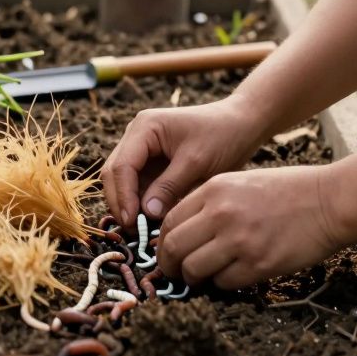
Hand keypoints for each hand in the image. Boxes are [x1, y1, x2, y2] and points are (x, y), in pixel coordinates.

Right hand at [100, 98, 267, 229]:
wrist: (242, 124)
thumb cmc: (222, 136)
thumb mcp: (197, 161)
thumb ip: (169, 186)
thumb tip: (146, 213)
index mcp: (145, 128)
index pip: (122, 166)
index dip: (123, 196)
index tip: (132, 222)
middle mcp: (136, 136)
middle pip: (115, 173)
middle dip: (121, 202)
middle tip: (132, 231)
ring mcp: (142, 149)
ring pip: (122, 182)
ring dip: (128, 204)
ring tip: (141, 229)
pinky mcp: (151, 162)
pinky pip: (138, 185)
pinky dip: (140, 203)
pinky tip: (150, 221)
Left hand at [157, 165, 353, 289]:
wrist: (329, 200)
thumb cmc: (288, 190)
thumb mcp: (240, 182)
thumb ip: (210, 203)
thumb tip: (183, 232)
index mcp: (213, 190)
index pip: (169, 221)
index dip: (163, 242)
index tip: (167, 252)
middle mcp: (221, 214)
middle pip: (173, 247)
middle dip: (168, 265)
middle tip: (174, 272)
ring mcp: (239, 240)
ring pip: (193, 269)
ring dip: (193, 278)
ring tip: (201, 277)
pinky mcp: (259, 264)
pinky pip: (224, 282)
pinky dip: (222, 283)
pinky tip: (232, 275)